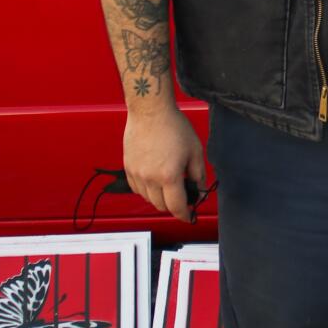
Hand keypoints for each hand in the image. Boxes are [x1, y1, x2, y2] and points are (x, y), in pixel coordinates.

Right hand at [124, 107, 206, 222]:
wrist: (150, 111)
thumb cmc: (173, 126)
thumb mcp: (195, 150)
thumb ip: (198, 174)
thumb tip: (199, 189)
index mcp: (169, 176)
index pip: (177, 207)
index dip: (185, 215)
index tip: (189, 217)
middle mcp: (150, 178)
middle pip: (161, 206)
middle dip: (173, 205)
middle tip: (182, 196)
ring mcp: (137, 174)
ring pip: (147, 199)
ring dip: (159, 198)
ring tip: (168, 184)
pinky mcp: (128, 167)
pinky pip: (136, 188)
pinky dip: (146, 190)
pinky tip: (154, 179)